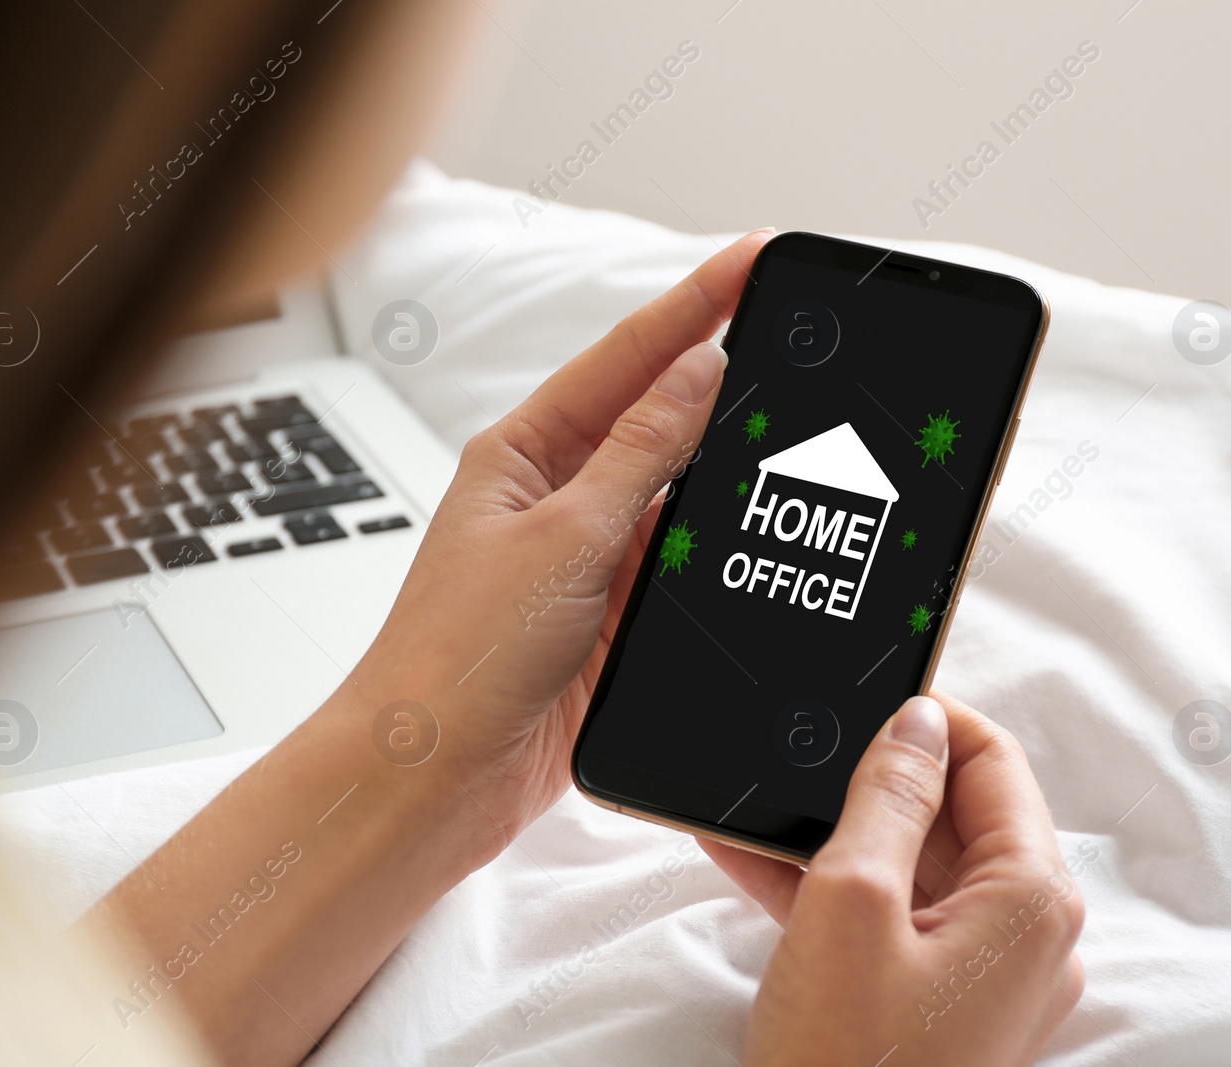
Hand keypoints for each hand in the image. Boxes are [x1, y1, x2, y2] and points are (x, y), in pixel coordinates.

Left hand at [351, 229, 773, 851]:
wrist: (430, 783)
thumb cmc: (456, 658)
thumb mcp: (563, 538)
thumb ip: (639, 454)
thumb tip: (699, 369)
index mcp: (520, 454)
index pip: (625, 358)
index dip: (695, 302)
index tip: (755, 257)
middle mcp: (552, 498)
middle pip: (655, 419)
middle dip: (724, 377)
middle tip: (799, 332)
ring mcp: (583, 561)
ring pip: (675, 496)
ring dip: (726, 470)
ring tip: (800, 427)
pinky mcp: (608, 623)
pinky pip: (680, 569)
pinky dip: (718, 552)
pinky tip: (762, 536)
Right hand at [704, 692, 1084, 1066]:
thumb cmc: (847, 1062)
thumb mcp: (851, 900)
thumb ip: (887, 795)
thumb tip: (918, 719)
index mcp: (1031, 899)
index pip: (994, 763)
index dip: (928, 717)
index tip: (862, 693)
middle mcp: (1026, 934)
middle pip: (954, 813)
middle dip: (866, 777)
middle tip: (796, 749)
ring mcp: (984, 975)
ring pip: (912, 865)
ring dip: (833, 830)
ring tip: (753, 801)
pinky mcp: (939, 1004)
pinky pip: (890, 918)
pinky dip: (829, 886)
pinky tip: (751, 858)